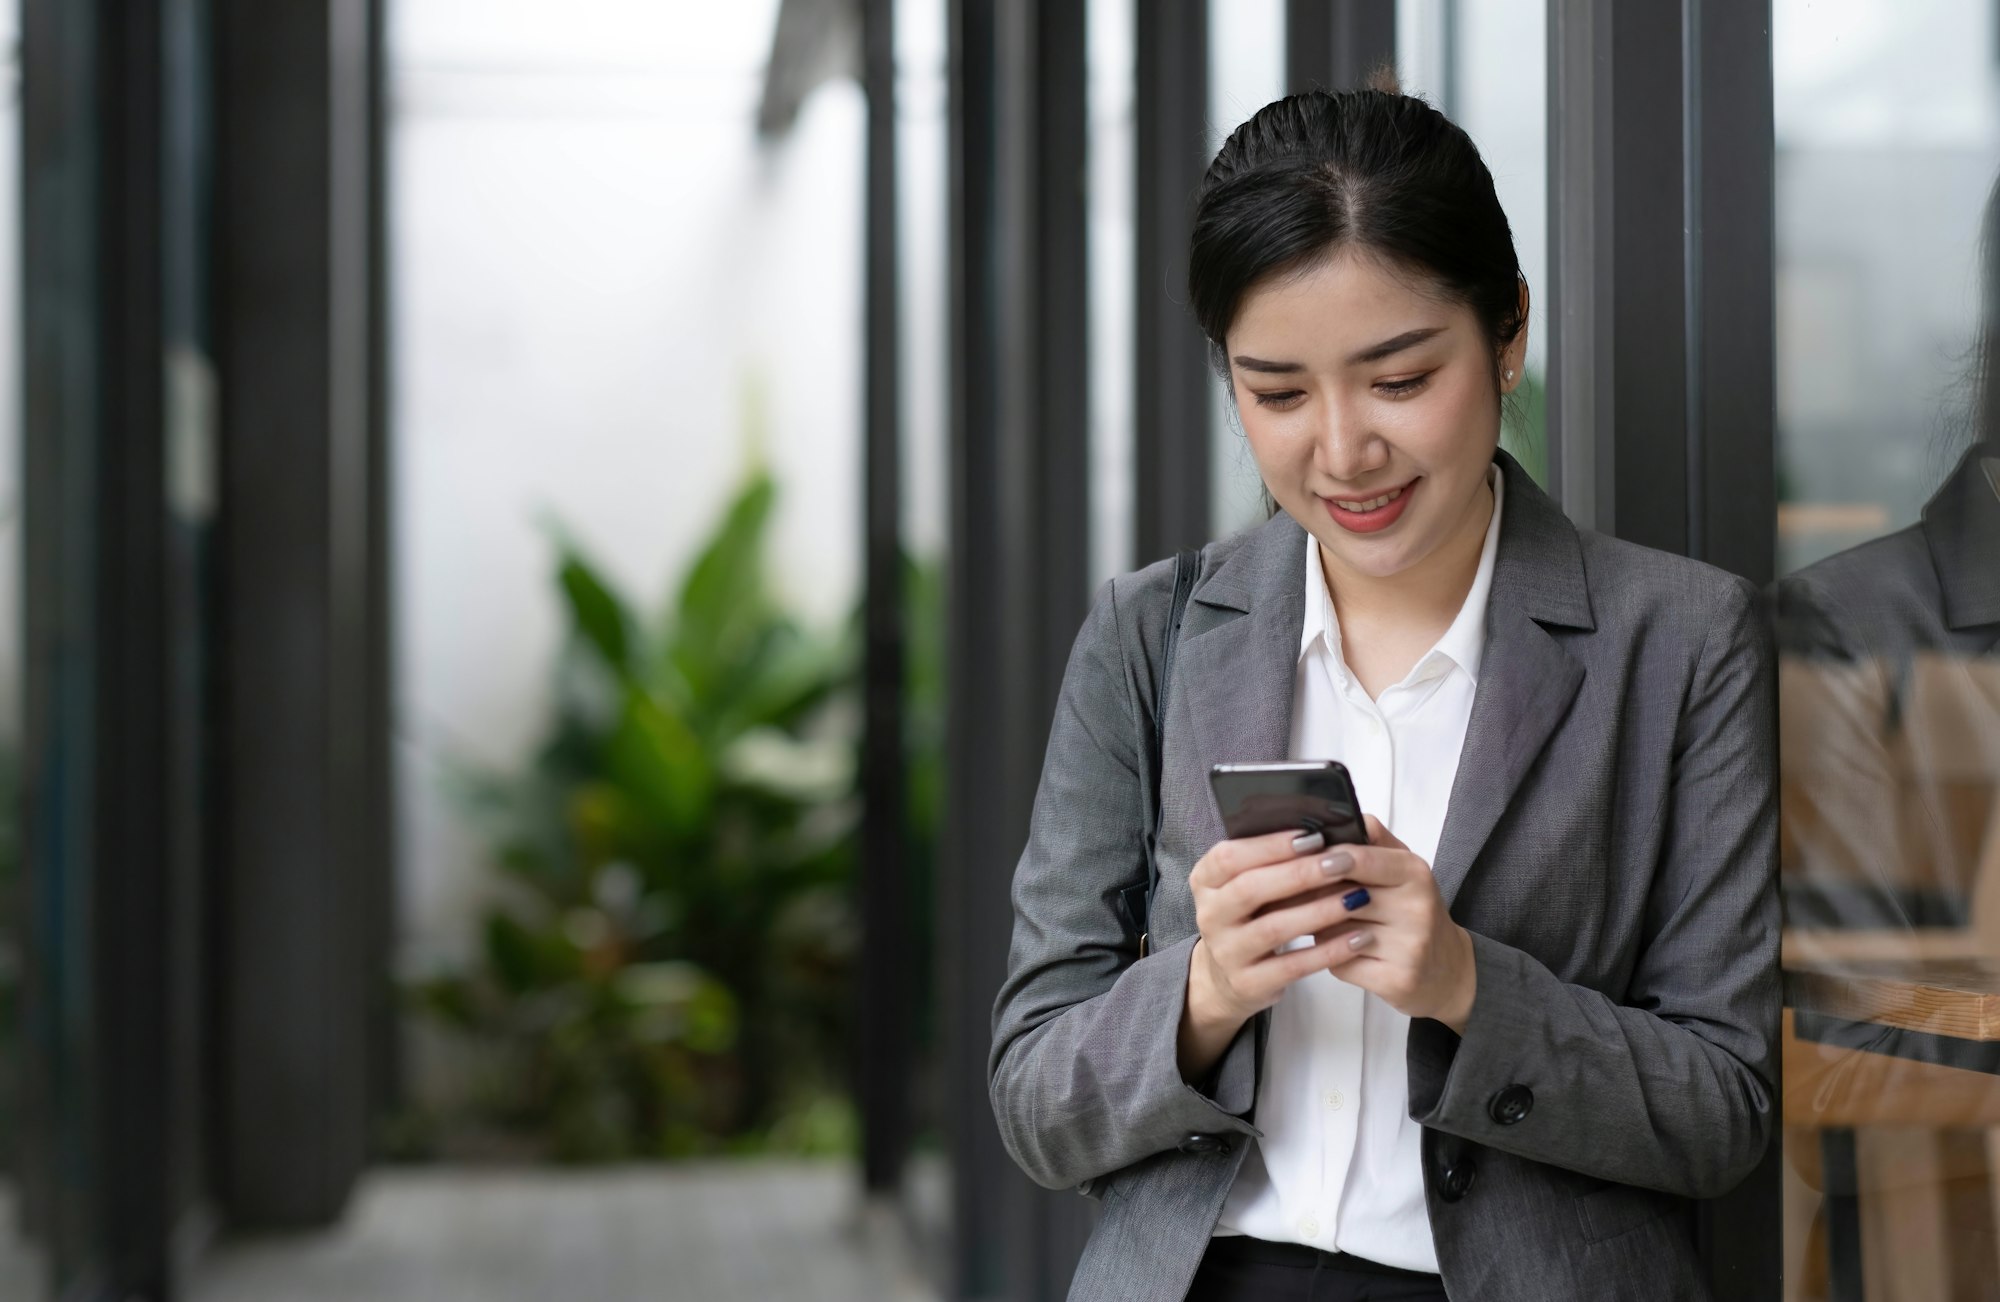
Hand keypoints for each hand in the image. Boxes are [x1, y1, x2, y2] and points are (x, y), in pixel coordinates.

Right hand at [1177, 826, 1378, 1078]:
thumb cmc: (1249, 917)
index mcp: (1206, 881)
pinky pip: (1293, 966)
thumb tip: (1320, 831)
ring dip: (1319, 910)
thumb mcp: (1246, 884)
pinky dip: (1328, 951)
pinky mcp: (1248, 983)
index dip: (1270, 845)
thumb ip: (1271, 859)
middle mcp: (1210, 916)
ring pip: (1273, 928)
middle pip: (1250, 889)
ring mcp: (1227, 953)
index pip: (1229, 857)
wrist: (1226, 978)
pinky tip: (1358, 937)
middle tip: (1343, 862)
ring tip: (1357, 897)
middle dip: (1300, 873)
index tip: (1312, 835)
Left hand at [1319, 816, 1477, 1032]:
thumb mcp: (1402, 868)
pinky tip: (1336, 952)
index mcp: (1415, 873)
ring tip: (1314, 922)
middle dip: (1310, 897)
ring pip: (1336, 933)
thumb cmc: (1412, 911)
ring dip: (1317, 928)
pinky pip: (1342, 965)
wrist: (1446, 968)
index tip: (1300, 856)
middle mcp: (1416, 908)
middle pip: (1342, 897)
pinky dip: (1331, 959)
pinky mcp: (1397, 980)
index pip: (1362, 859)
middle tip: (1287, 894)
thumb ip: (1371, 839)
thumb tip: (1333, 815)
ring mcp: (1409, 947)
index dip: (1326, 858)